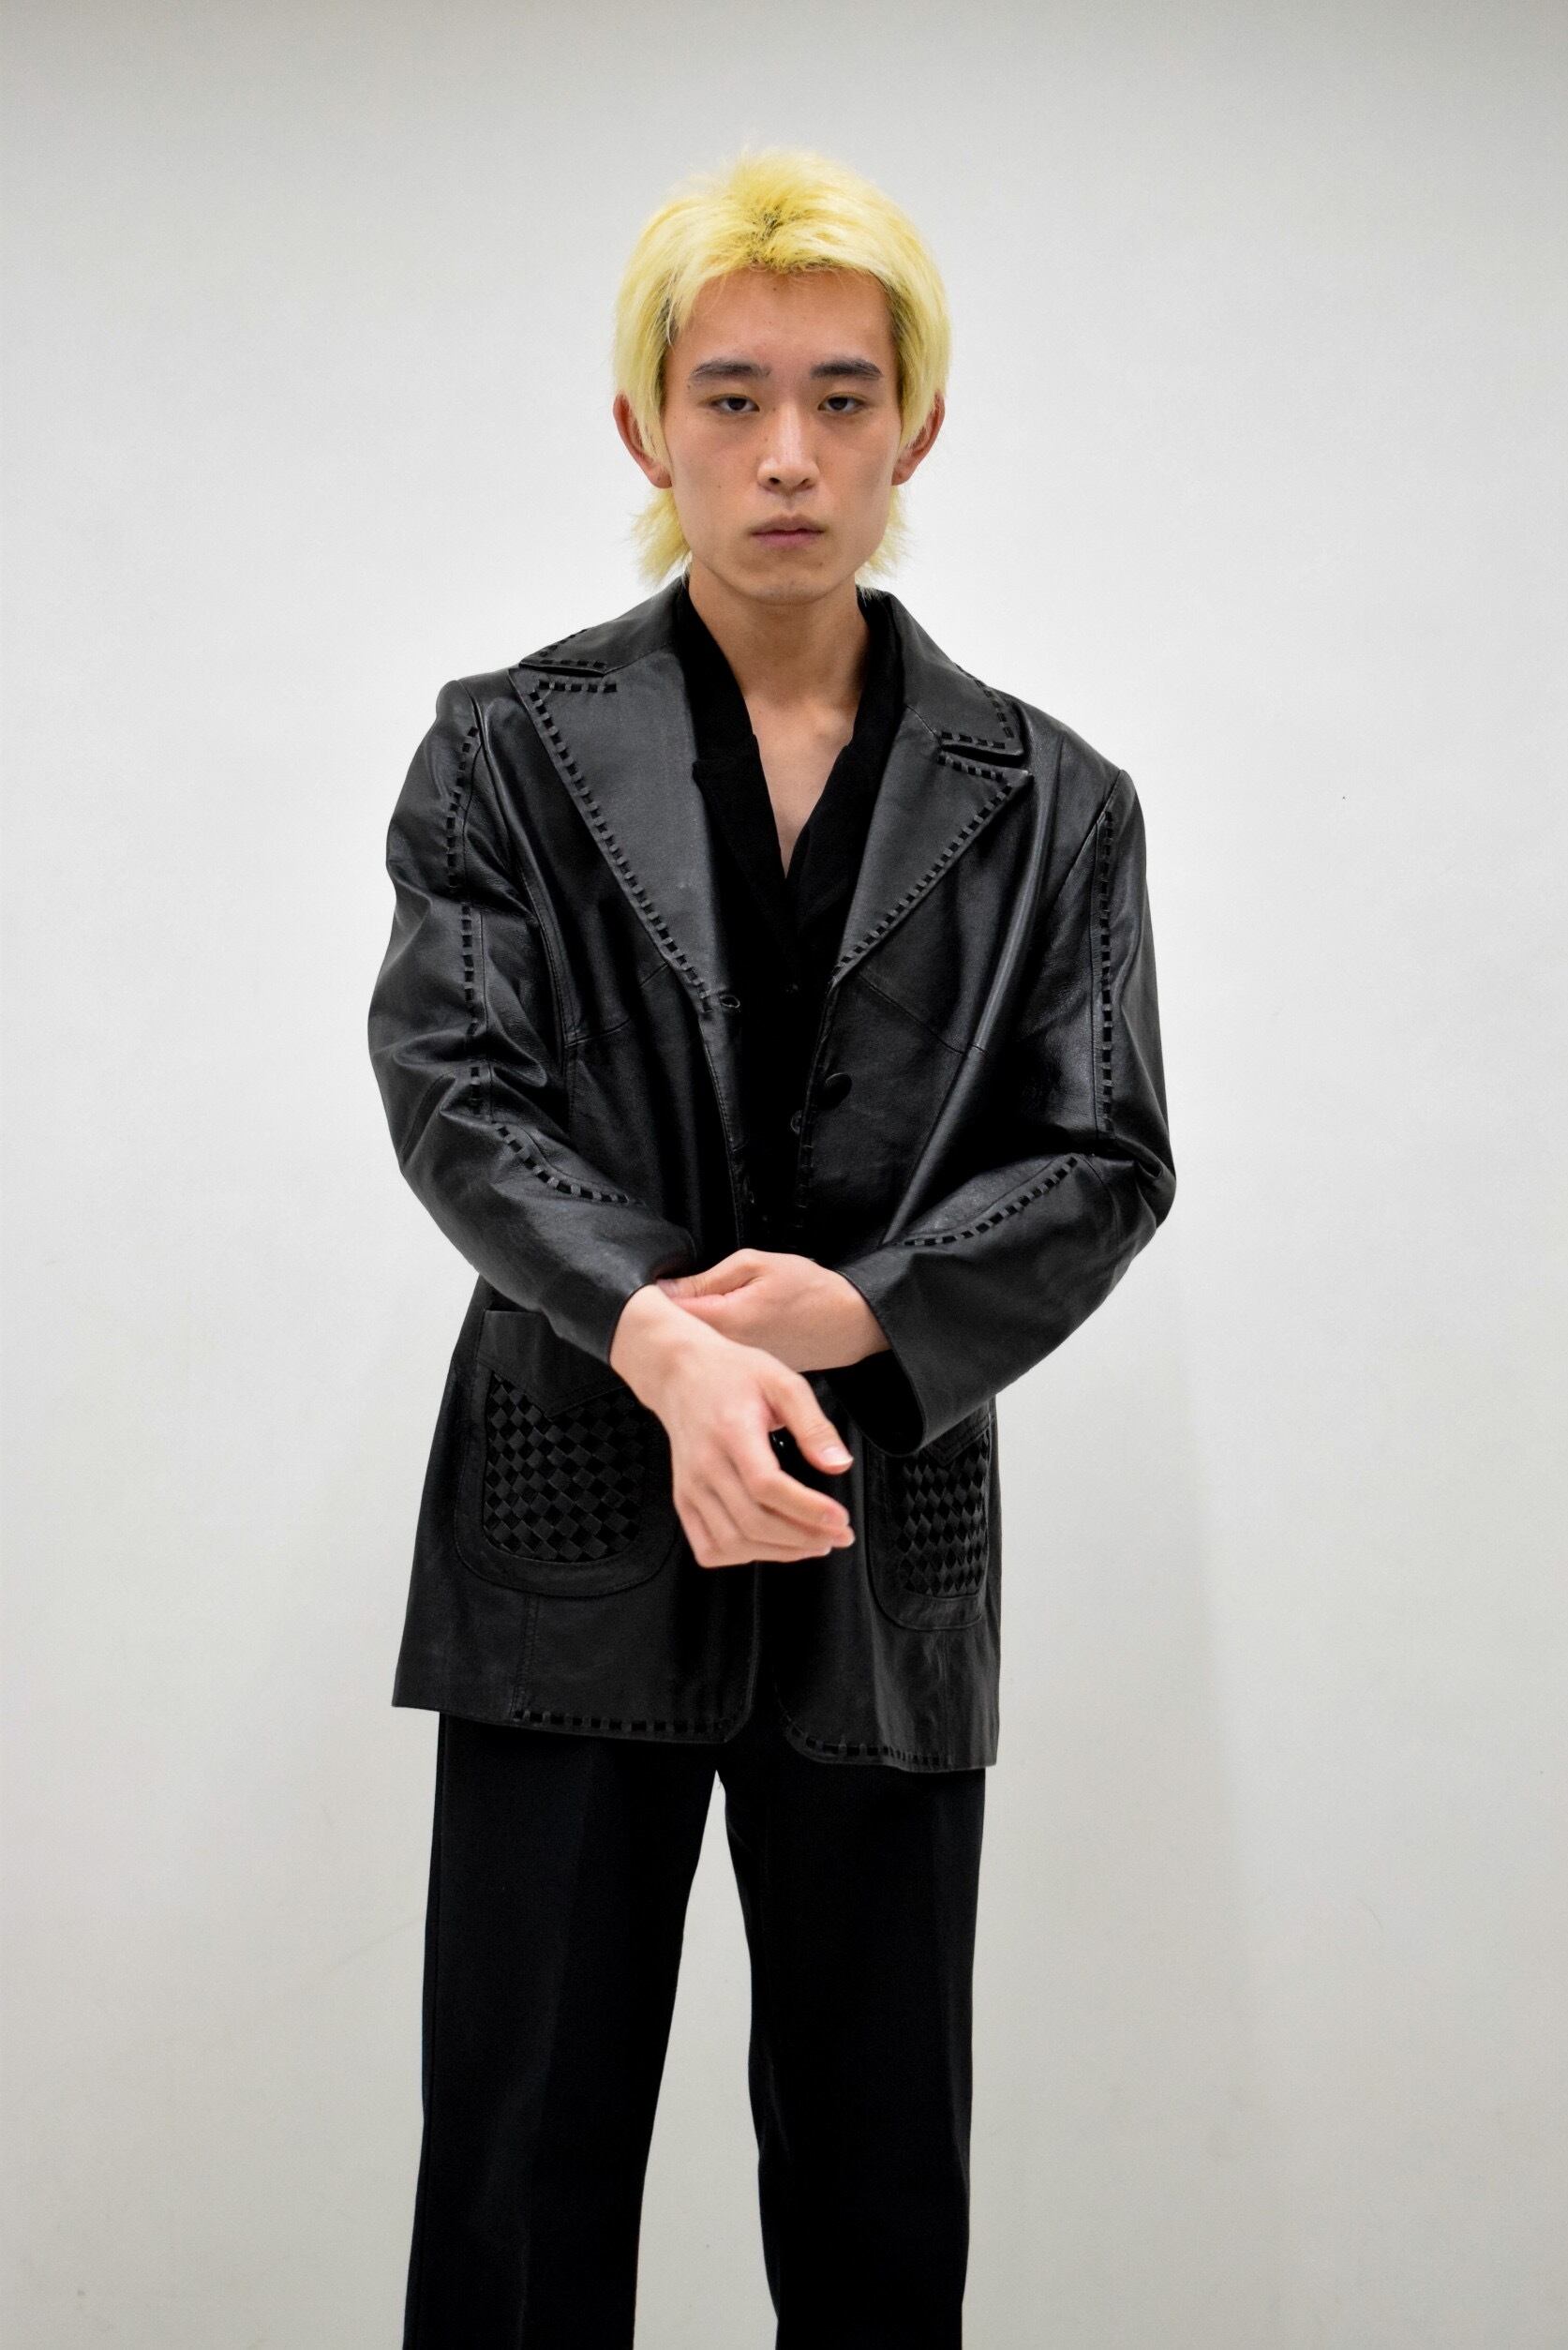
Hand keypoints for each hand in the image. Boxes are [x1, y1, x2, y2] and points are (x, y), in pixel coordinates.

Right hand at [610, 1283, 856, 1568]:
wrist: (681, 1373)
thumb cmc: (735, 1375)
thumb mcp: (783, 1382)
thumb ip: (813, 1425)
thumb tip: (839, 1465)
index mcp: (731, 1432)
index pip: (766, 1486)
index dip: (807, 1509)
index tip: (841, 1519)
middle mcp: (704, 1465)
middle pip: (753, 1521)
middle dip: (804, 1537)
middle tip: (840, 1535)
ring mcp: (690, 1487)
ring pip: (733, 1542)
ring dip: (780, 1552)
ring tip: (814, 1543)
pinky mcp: (683, 1500)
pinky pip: (709, 1547)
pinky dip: (743, 1556)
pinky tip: (772, 1545)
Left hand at [650, 1248, 889, 1371]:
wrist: (851, 1324)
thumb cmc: (811, 1290)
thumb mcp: (758, 1265)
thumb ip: (709, 1278)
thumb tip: (666, 1289)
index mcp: (726, 1318)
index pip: (667, 1316)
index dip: (649, 1304)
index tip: (642, 1294)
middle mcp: (727, 1351)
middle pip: (676, 1341)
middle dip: (661, 1324)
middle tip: (652, 1307)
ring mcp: (737, 1369)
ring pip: (695, 1355)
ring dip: (684, 1339)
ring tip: (684, 1322)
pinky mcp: (748, 1378)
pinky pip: (716, 1364)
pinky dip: (707, 1353)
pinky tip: (710, 1342)